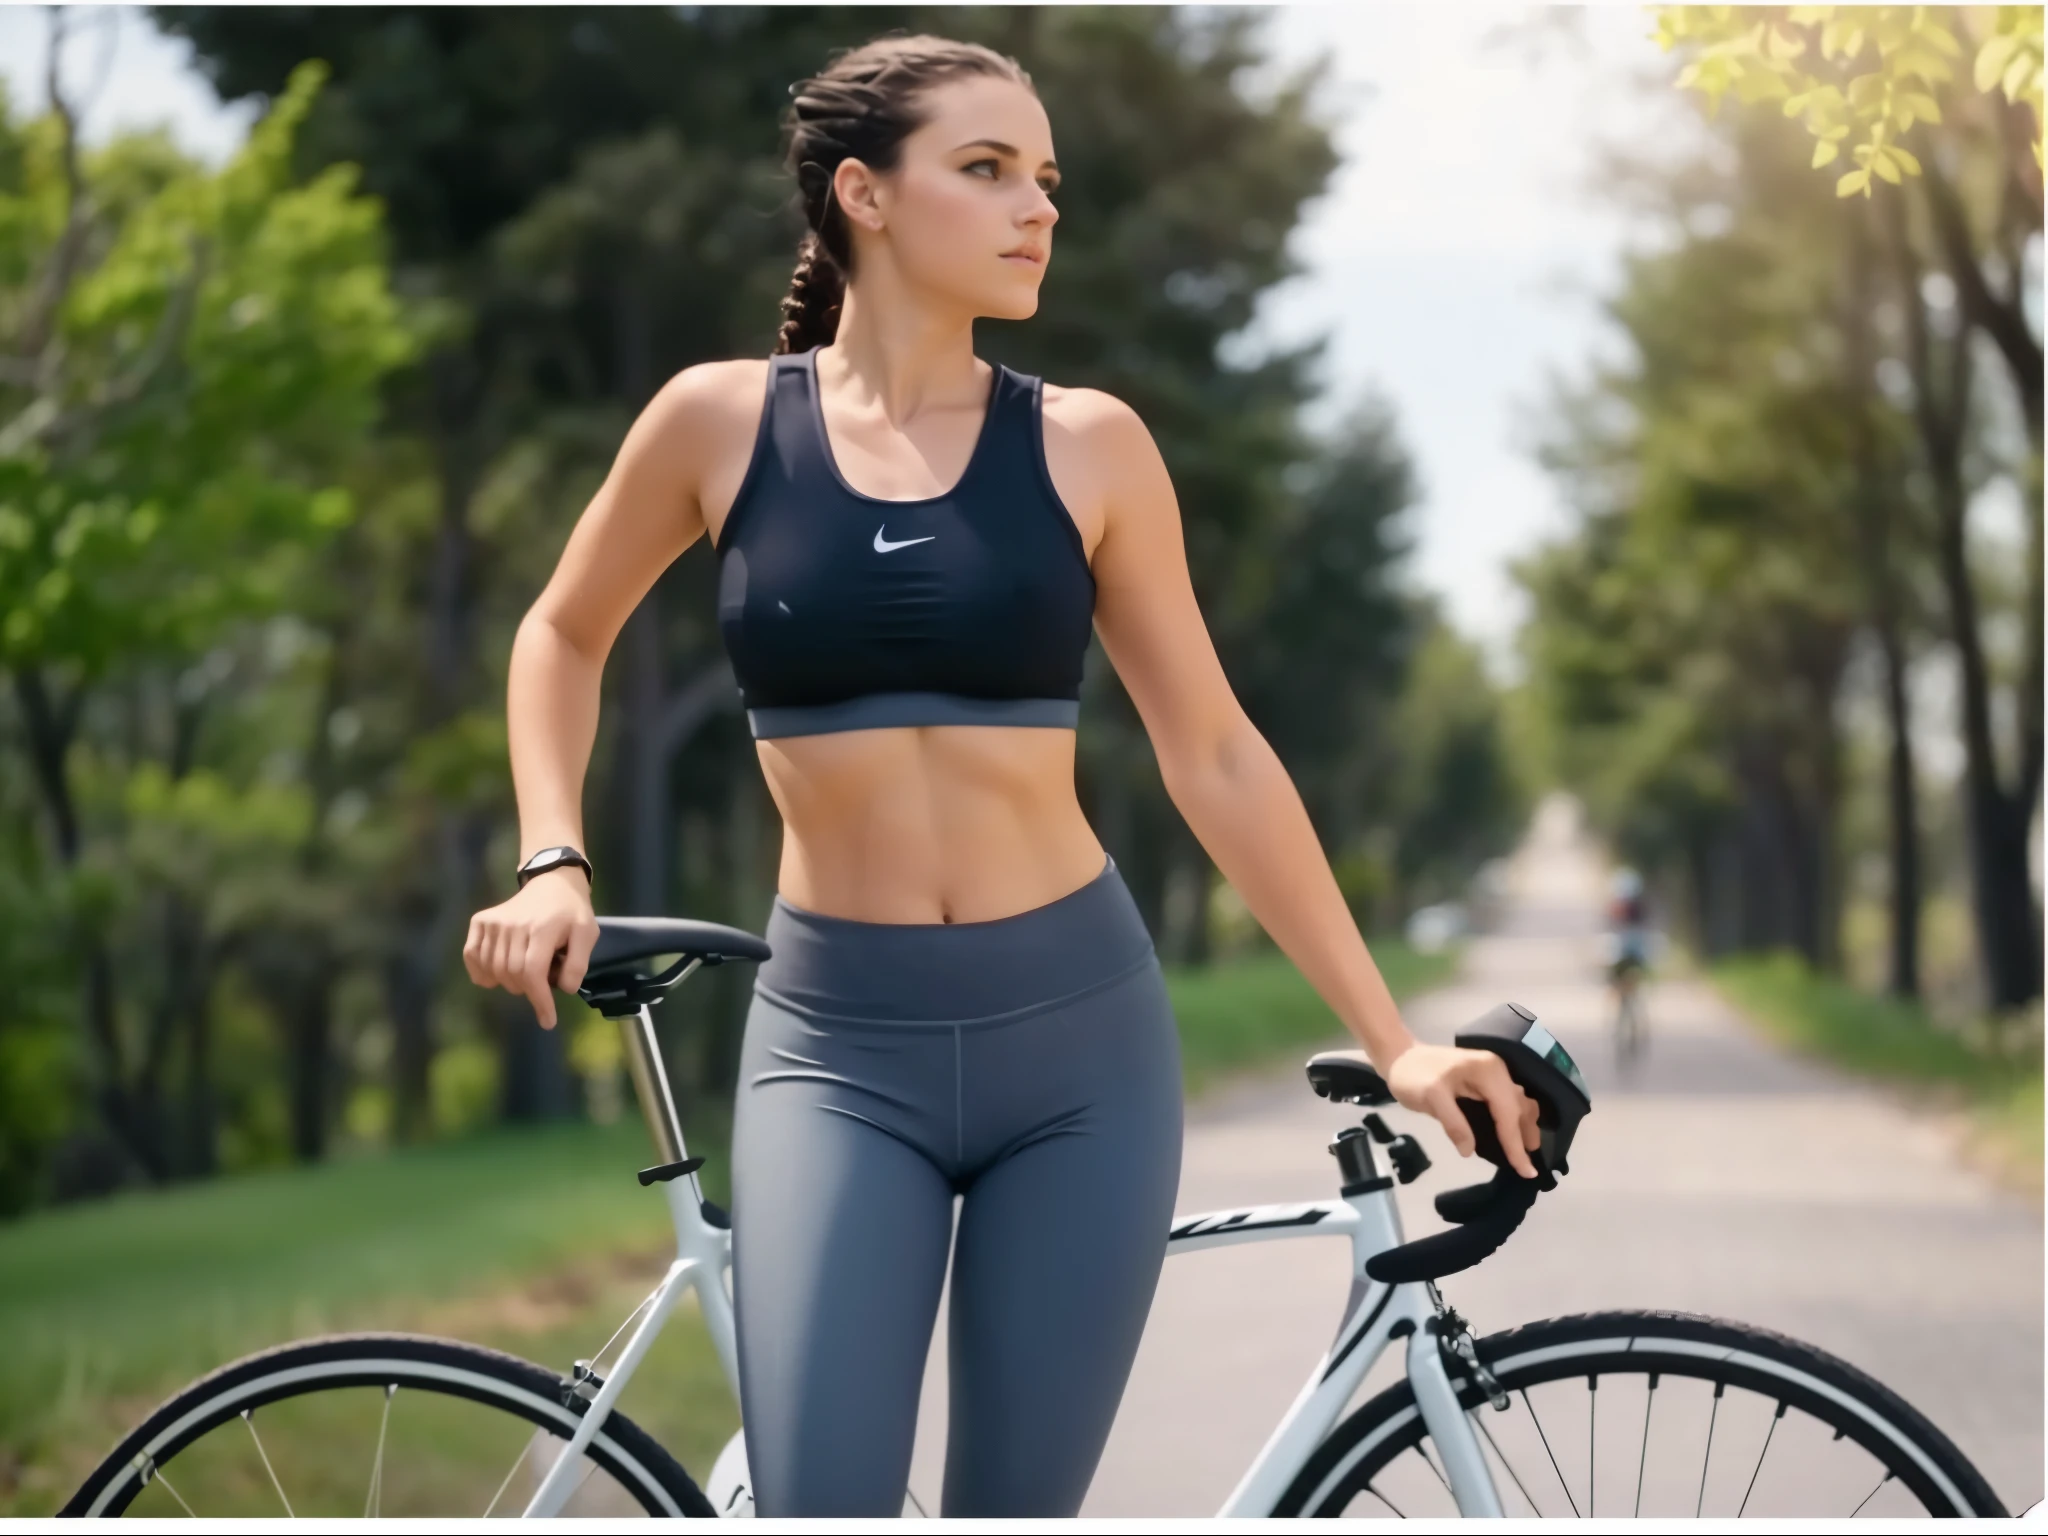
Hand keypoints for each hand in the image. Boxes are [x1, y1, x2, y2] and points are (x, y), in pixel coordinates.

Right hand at [462, 868, 598, 1029]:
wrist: (552, 882)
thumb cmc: (571, 913)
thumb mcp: (588, 934)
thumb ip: (578, 964)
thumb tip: (563, 989)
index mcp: (543, 928)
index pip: (533, 972)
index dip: (539, 1001)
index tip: (548, 1020)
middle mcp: (513, 924)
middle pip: (512, 975)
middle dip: (528, 991)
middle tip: (541, 985)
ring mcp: (494, 922)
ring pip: (492, 970)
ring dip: (508, 983)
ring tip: (525, 975)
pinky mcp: (480, 921)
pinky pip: (472, 956)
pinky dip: (481, 973)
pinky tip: (496, 975)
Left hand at [1383, 1041, 1541, 1179]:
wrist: (1399, 1057)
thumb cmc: (1412, 1075)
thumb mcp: (1429, 1097)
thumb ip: (1452, 1123)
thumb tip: (1469, 1151)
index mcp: (1488, 1071)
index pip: (1507, 1112)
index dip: (1516, 1143)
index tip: (1526, 1171)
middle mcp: (1496, 1071)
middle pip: (1520, 1107)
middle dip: (1526, 1136)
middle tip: (1529, 1166)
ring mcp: (1492, 1075)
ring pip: (1518, 1104)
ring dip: (1524, 1127)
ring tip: (1525, 1152)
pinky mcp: (1485, 1082)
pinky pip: (1507, 1103)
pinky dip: (1513, 1120)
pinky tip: (1511, 1136)